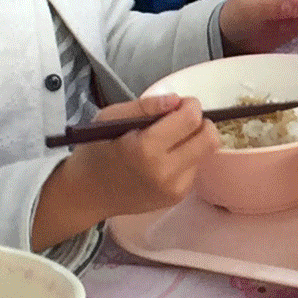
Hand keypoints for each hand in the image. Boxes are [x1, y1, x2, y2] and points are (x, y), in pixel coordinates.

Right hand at [33, 95, 217, 246]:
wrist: (88, 194)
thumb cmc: (96, 151)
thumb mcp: (111, 118)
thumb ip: (146, 106)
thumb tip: (177, 100)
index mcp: (146, 148)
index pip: (191, 119)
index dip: (190, 105)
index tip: (178, 105)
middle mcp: (165, 171)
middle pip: (210, 139)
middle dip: (200, 123)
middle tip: (181, 120)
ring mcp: (173, 188)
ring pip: (206, 153)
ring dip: (193, 141)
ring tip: (168, 141)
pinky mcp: (176, 198)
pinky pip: (195, 168)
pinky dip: (186, 158)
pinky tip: (164, 159)